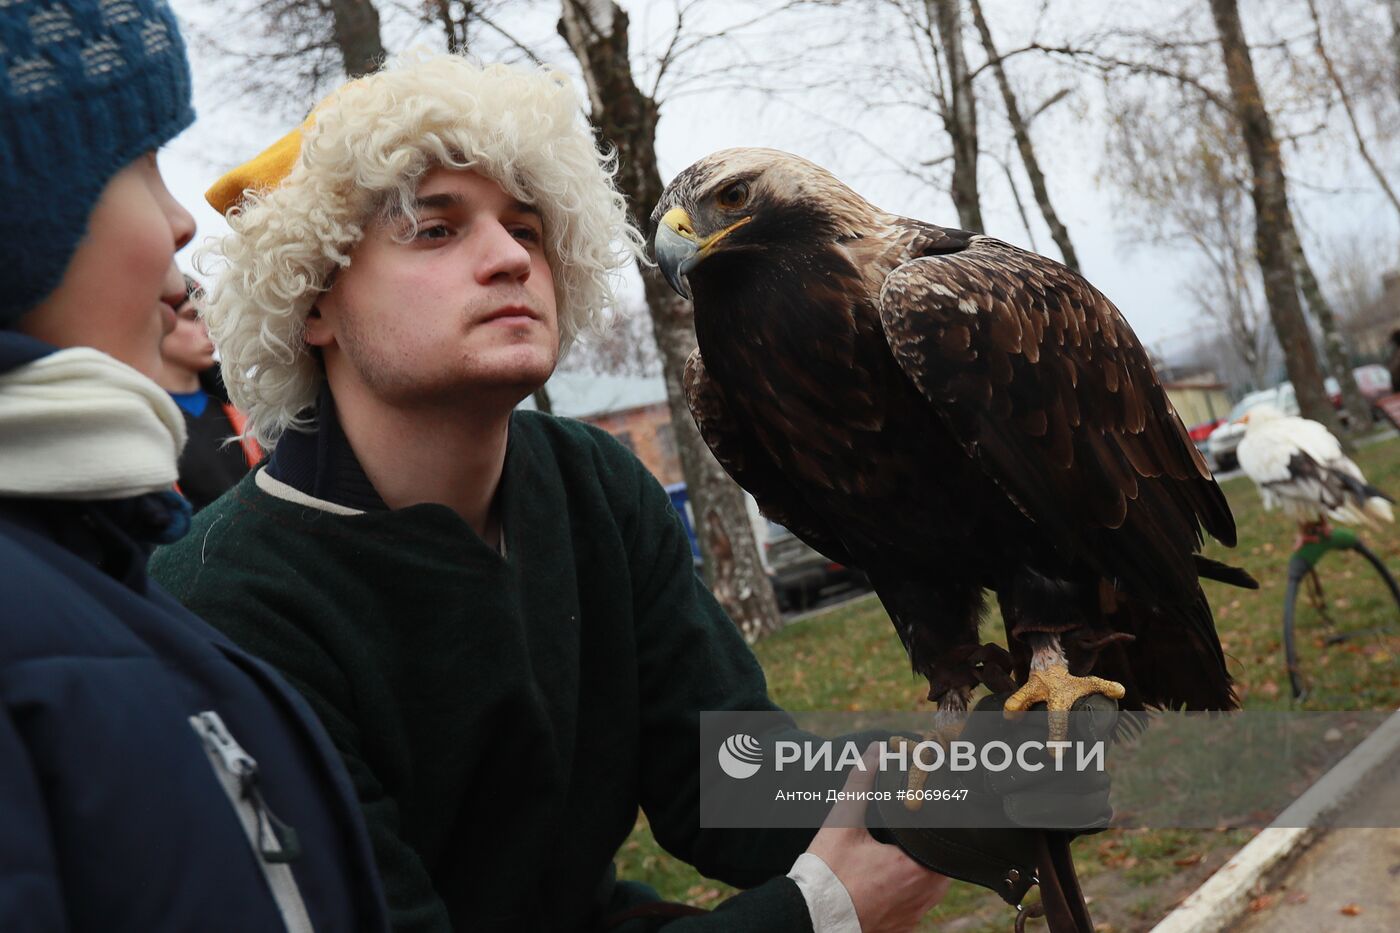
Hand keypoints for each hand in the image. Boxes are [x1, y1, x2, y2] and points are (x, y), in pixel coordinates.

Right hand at [807, 744, 949, 932]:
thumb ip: (861, 783)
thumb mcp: (843, 822)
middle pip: (940, 864)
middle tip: (904, 835)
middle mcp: (924, 896)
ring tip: (897, 855)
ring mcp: (913, 916)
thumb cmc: (828, 873)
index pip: (943, 841)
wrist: (810, 917)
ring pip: (931, 888)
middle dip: (925, 848)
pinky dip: (907, 895)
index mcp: (918, 868)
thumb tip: (876, 752)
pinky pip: (915, 908)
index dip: (933, 827)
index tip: (920, 818)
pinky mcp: (901, 930)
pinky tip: (888, 883)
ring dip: (920, 871)